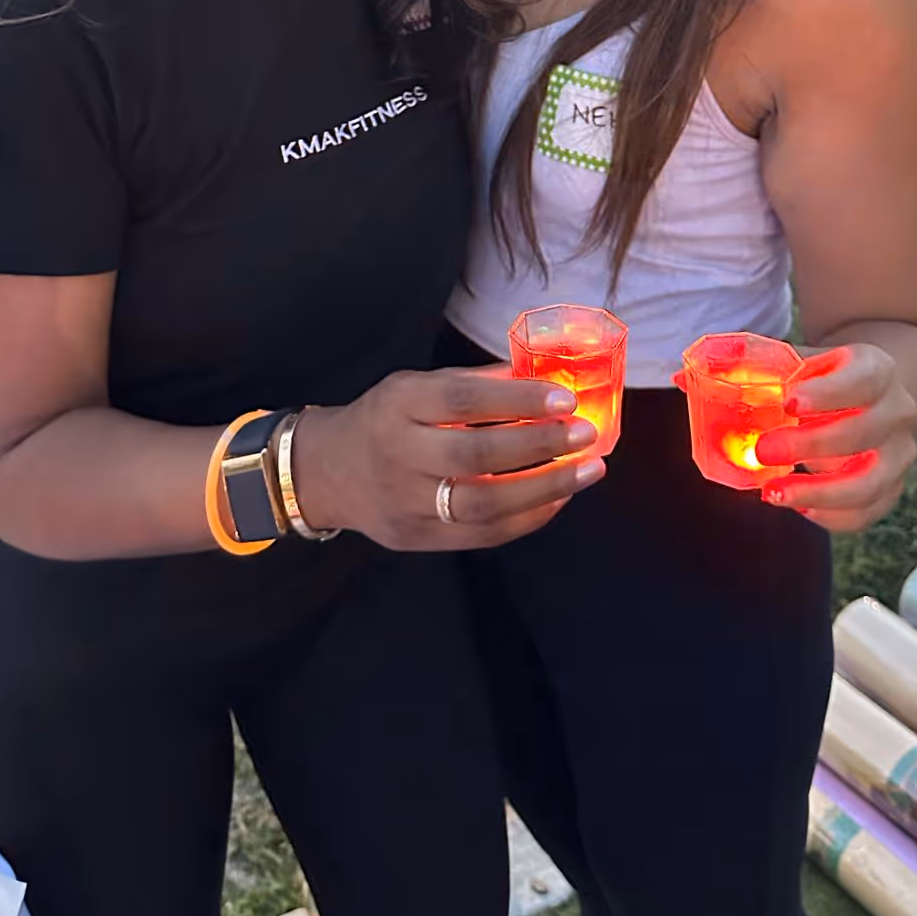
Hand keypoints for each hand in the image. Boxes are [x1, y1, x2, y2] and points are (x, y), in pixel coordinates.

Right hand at [292, 367, 603, 551]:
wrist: (328, 473)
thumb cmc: (385, 419)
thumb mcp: (415, 385)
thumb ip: (473, 384)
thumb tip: (540, 376)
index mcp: (398, 404)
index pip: (461, 400)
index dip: (516, 399)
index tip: (565, 396)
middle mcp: (398, 454)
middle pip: (474, 456)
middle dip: (539, 445)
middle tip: (585, 433)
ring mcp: (406, 503)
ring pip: (482, 505)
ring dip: (545, 488)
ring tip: (588, 470)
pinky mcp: (417, 539)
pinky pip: (482, 536)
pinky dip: (528, 518)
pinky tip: (559, 497)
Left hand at [753, 345, 916, 532]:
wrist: (868, 394)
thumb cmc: (823, 378)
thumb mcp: (801, 362)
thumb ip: (757, 367)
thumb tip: (695, 377)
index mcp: (877, 368)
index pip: (863, 379)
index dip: (828, 393)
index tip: (789, 401)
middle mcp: (897, 411)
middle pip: (862, 432)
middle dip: (809, 444)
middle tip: (763, 449)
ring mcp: (899, 454)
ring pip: (869, 482)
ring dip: (818, 492)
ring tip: (773, 492)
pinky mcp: (892, 488)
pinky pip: (866, 512)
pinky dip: (832, 516)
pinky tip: (800, 508)